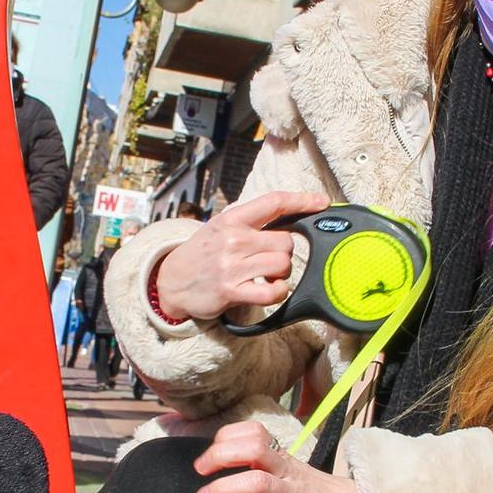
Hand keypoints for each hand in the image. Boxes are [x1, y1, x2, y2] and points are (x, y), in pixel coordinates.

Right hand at [153, 190, 330, 322]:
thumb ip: (252, 223)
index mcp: (232, 219)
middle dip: (284, 252)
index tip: (321, 202)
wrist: (171, 281)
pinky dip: (278, 291)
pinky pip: (273, 291)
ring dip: (281, 272)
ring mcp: (231, 266)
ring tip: (267, 275)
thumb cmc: (203, 253)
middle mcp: (233, 240)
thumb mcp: (222, 228)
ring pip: (282, 264)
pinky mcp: (232, 291)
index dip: (302, 200)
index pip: (274, 202)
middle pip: (285, 241)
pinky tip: (270, 289)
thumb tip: (291, 217)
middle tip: (270, 258)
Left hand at [192, 420, 362, 492]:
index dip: (227, 438)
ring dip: (223, 488)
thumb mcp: (290, 482)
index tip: (209, 456)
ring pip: (256, 481)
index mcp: (284, 460)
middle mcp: (287, 473)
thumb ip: (257, 484)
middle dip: (220, 455)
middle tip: (201, 471)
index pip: (254, 433)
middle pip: (253, 448)